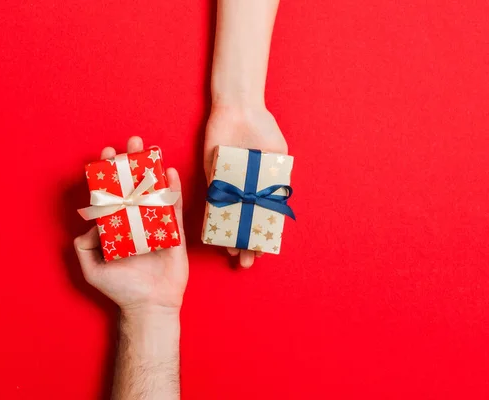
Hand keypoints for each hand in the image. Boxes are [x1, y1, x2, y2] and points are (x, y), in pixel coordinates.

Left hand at [74, 137, 187, 316]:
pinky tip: (170, 172)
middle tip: (131, 143)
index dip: (109, 173)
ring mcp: (156, 224)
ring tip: (151, 148)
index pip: (112, 193)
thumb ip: (84, 244)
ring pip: (155, 191)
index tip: (107, 154)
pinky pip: (175, 207)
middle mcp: (136, 221)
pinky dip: (174, 190)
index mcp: (117, 226)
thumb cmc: (120, 289)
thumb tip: (94, 221)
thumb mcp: (92, 268)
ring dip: (153, 168)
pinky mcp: (174, 232)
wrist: (149, 305)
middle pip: (134, 185)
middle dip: (132, 163)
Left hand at [204, 104, 287, 267]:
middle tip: (247, 263)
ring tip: (232, 256)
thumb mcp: (277, 152)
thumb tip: (283, 197)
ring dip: (229, 238)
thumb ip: (279, 175)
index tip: (264, 252)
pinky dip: (214, 219)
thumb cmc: (262, 128)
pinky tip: (216, 236)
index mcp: (262, 186)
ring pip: (228, 218)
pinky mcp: (212, 177)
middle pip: (245, 223)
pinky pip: (213, 202)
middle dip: (246, 244)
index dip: (263, 236)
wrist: (238, 108)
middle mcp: (244, 188)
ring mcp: (227, 185)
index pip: (262, 218)